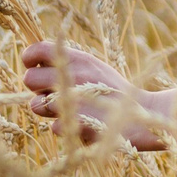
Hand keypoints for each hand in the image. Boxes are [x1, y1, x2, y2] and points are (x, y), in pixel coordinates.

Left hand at [19, 40, 144, 135]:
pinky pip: (54, 126)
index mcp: (78, 58)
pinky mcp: (80, 123)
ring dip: (47, 109)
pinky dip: (65, 127)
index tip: (34, 67)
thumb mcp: (95, 67)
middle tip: (52, 93)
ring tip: (66, 109)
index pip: (37, 50)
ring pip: (36, 104)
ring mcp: (76, 100)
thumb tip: (37, 63)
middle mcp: (73, 75)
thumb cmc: (116, 91)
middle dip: (36, 89)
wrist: (147, 113)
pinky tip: (82, 124)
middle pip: (29, 79)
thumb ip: (69, 63)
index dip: (30, 59)